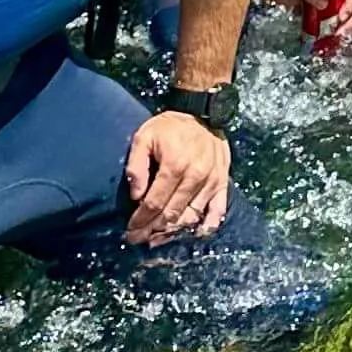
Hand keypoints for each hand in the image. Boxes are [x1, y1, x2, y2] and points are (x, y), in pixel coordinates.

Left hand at [122, 103, 232, 242]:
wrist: (201, 112)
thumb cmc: (169, 127)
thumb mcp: (143, 137)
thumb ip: (136, 165)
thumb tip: (136, 195)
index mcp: (175, 164)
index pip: (155, 203)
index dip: (141, 220)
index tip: (130, 231)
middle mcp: (196, 175)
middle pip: (171, 214)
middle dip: (152, 230)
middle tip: (139, 239)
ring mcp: (212, 181)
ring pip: (191, 216)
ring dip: (173, 232)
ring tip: (157, 238)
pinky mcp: (222, 182)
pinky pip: (218, 210)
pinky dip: (207, 225)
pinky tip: (196, 233)